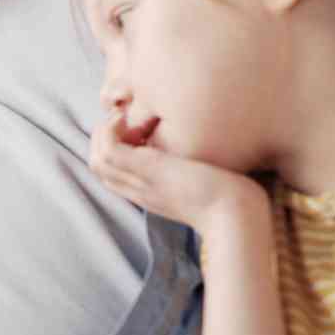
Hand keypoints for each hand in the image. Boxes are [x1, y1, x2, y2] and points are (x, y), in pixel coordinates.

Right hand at [89, 112, 265, 234]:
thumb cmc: (232, 203)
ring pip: (97, 158)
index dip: (112, 148)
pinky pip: (108, 150)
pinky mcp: (147, 169)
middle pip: (99, 166)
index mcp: (150, 194)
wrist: (237, 218)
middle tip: (124, 119)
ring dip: (103, 131)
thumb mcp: (205, 188)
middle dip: (103, 137)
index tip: (133, 129)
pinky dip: (110, 130)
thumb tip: (200, 161)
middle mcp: (140, 190)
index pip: (112, 174)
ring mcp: (141, 180)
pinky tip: (129, 117)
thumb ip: (192, 177)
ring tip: (124, 116)